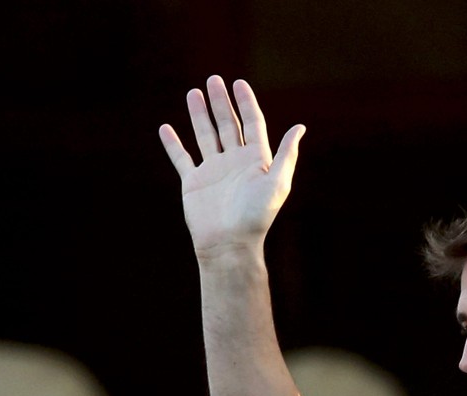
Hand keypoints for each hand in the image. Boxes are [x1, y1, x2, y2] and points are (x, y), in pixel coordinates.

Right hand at [158, 75, 305, 256]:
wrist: (229, 244)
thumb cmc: (256, 217)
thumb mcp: (277, 183)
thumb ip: (286, 155)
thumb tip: (300, 127)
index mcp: (256, 160)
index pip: (252, 124)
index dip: (246, 103)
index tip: (239, 83)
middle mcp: (234, 162)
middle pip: (228, 125)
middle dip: (221, 102)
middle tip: (213, 80)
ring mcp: (213, 171)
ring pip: (205, 136)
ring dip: (199, 115)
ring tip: (193, 93)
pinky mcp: (194, 182)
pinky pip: (182, 158)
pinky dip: (173, 144)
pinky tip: (166, 128)